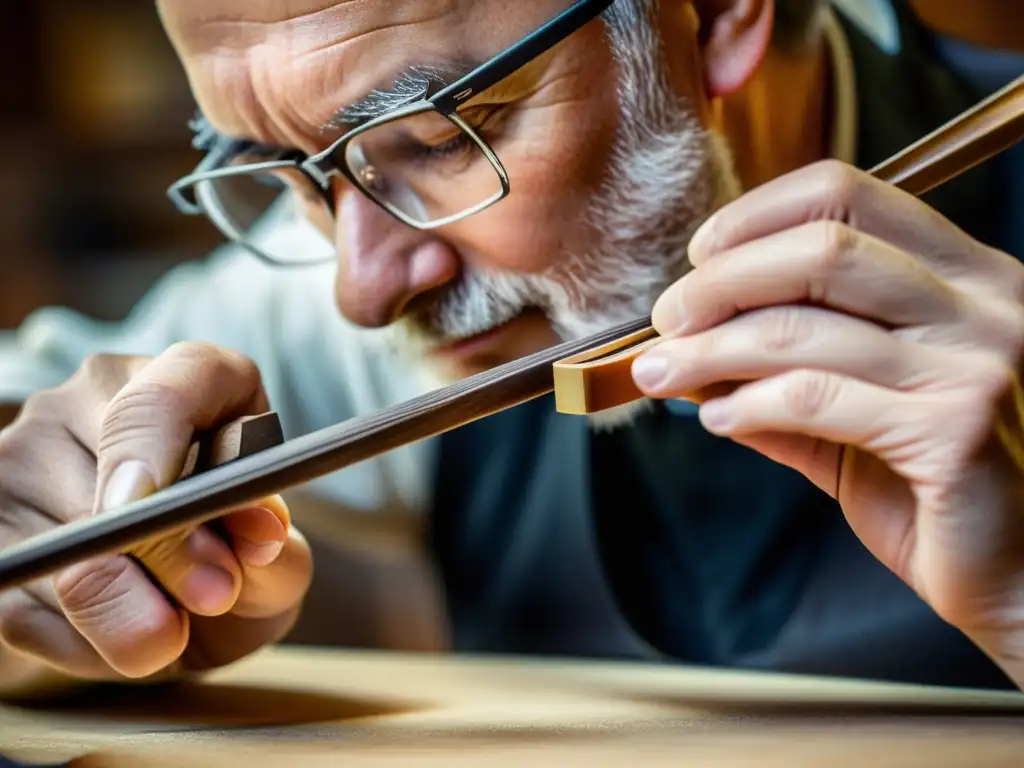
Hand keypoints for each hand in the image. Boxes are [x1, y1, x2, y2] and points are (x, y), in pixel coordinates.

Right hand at [0, 342, 311, 690]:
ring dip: (130, 617)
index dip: (148, 447)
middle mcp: (86, 403)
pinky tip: (123, 636)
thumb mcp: (279, 558)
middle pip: (108, 491)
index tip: (143, 506)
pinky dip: (88, 647)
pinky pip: (27, 614)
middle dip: (169, 562)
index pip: (158, 396)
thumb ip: (277, 552)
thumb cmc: (240, 562)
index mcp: (188, 378)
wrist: (188, 606)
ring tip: (174, 619)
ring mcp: (23, 463)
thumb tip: (257, 538)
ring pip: (65, 562)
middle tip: (216, 595)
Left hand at [631, 160, 1023, 678]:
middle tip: (667, 322)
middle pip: (819, 250)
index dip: (754, 218)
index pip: (847, 195)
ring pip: (804, 328)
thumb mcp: (855, 410)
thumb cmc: (934, 487)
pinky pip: (817, 398)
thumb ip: (784, 370)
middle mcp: (984, 303)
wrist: (1020, 576)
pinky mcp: (958, 429)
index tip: (697, 258)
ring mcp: (979, 363)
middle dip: (719, 284)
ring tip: (664, 374)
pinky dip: (749, 405)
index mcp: (965, 276)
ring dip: (711, 351)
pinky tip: (719, 420)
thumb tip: (689, 344)